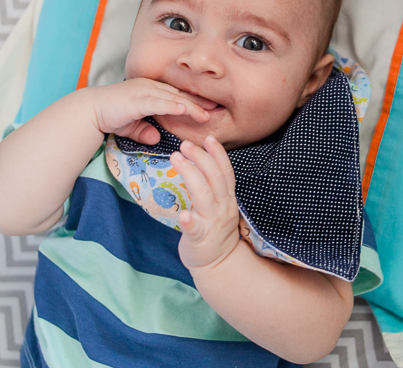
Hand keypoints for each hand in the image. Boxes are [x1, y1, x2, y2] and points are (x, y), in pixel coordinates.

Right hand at [89, 78, 209, 144]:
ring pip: (173, 97)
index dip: (194, 101)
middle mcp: (149, 87)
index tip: (210, 107)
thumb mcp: (132, 126)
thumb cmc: (109, 115)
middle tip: (218, 107)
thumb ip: (144, 130)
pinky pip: (159, 102)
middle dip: (199, 101)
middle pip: (180, 94)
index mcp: (150, 91)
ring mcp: (143, 91)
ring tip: (207, 113)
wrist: (88, 111)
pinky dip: (173, 105)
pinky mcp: (137, 99)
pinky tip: (185, 109)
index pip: (177, 95)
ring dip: (191, 105)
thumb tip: (155, 138)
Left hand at [171, 136, 239, 268]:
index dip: (218, 154)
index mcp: (227, 199)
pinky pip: (195, 228)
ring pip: (204, 195)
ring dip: (191, 174)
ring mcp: (212, 223)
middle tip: (185, 144)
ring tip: (176, 159)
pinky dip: (189, 220)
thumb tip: (198, 162)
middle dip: (200, 158)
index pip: (225, 172)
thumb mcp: (219, 205)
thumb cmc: (213, 230)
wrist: (219, 264)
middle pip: (214, 178)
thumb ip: (212, 186)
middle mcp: (222, 208)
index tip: (209, 138)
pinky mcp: (199, 238)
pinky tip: (182, 214)